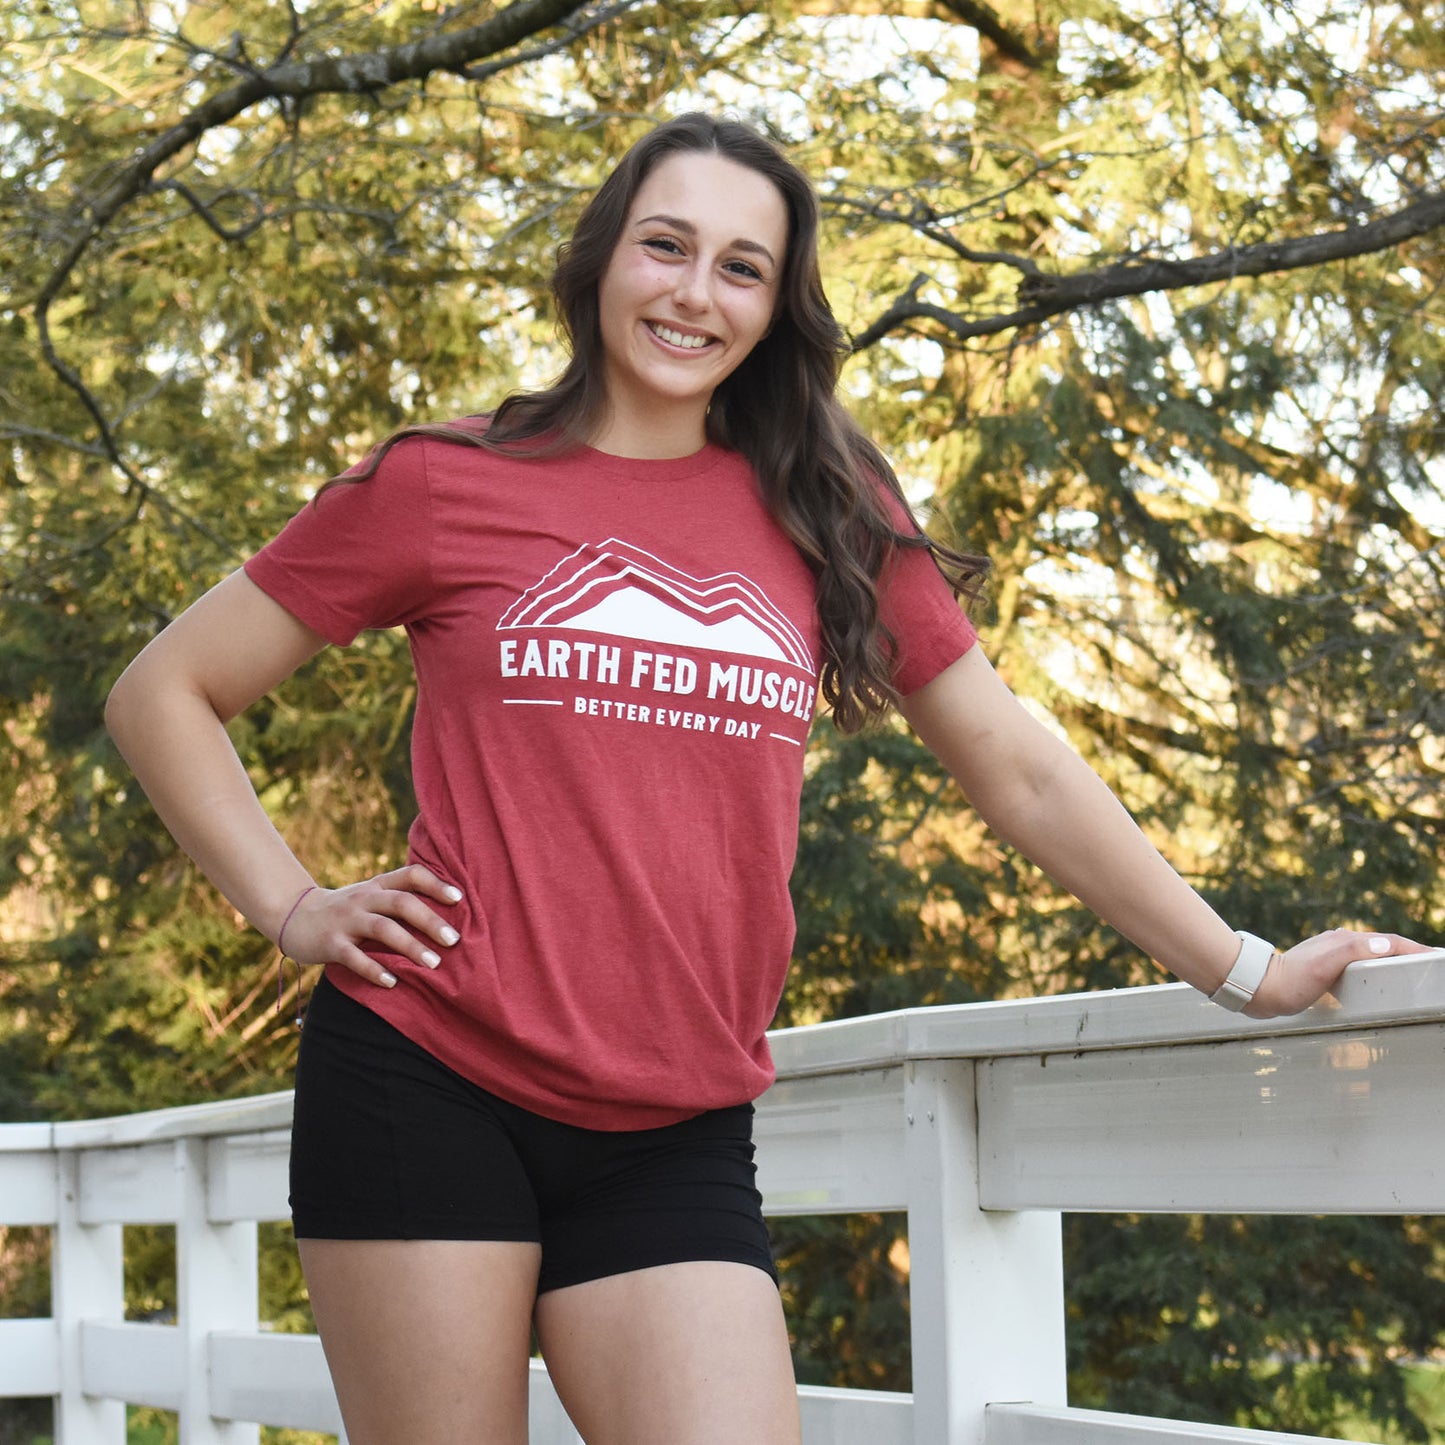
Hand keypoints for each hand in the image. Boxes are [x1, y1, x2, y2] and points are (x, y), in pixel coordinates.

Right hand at [273, 865, 462, 987]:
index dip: (436, 883)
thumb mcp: (370, 896)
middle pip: (402, 903)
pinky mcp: (330, 943)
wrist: (292, 916)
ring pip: (383, 929)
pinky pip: (354, 957)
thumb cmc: (346, 910)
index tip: (459, 898)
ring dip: (410, 946)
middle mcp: (364, 899)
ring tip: (433, 964)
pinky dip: (374, 970)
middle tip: (454, 940)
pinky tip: (393, 983)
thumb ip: (399, 899)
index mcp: (377, 885)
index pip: (411, 875)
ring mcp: (346, 920)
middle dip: (430, 921)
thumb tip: (447, 912)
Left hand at [1245, 928, 1431, 1017]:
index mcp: (1345, 940)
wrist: (1260, 988)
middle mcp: (1340, 943)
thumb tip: (1386, 943)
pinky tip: (1378, 979)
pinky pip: (1360, 965)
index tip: (1436, 956)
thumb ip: (1353, 950)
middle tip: (1430, 963)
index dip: (1415, 948)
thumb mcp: (1325, 965)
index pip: (1390, 942)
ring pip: (1373, 954)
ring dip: (1394, 959)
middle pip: (1384, 945)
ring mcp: (1333, 955)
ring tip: (1412, 970)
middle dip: (1410, 952)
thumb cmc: (1291, 980)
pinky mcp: (1326, 968)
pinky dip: (1377, 969)